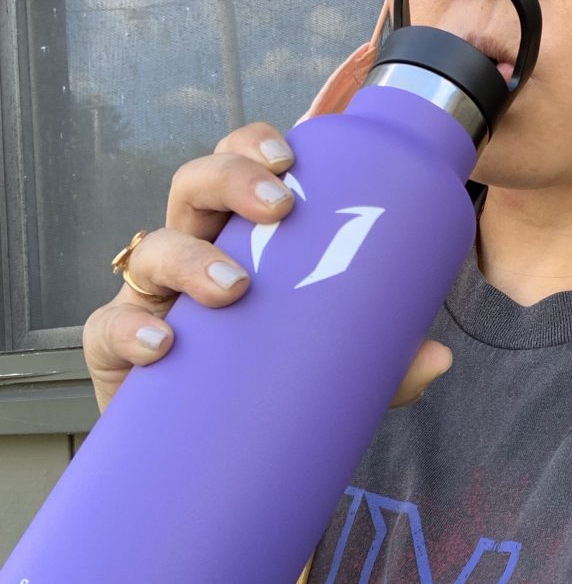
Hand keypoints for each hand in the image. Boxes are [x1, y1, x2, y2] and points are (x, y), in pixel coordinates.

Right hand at [82, 45, 452, 413]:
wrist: (210, 449)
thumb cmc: (270, 379)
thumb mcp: (333, 364)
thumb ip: (382, 361)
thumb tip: (439, 359)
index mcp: (243, 238)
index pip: (240, 169)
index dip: (255, 146)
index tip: (291, 156)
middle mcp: (196, 253)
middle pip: (193, 186)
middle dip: (230, 179)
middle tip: (278, 208)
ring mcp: (155, 298)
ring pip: (152, 246)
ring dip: (191, 254)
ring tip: (235, 285)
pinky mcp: (119, 351)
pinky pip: (108, 327)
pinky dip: (130, 330)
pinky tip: (163, 344)